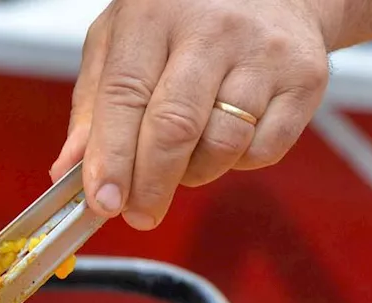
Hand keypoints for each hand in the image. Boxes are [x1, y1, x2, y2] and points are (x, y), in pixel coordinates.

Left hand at [50, 0, 333, 230]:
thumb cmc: (188, 16)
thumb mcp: (124, 40)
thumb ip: (94, 104)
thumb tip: (68, 170)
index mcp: (154, 16)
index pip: (125, 96)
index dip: (112, 158)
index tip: (103, 201)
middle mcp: (211, 30)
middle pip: (174, 127)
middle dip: (150, 185)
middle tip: (139, 214)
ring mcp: (262, 54)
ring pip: (221, 146)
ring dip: (194, 174)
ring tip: (184, 160)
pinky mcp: (303, 79)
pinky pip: (263, 151)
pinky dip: (238, 162)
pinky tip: (228, 138)